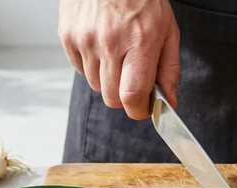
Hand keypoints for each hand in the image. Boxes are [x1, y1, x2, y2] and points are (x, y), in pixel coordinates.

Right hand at [57, 0, 179, 119]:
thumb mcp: (167, 29)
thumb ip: (169, 68)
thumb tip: (168, 101)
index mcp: (140, 41)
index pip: (132, 96)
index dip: (138, 109)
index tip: (143, 107)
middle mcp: (110, 42)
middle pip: (112, 98)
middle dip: (124, 97)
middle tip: (133, 78)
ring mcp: (85, 39)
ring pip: (96, 85)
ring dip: (108, 79)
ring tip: (117, 53)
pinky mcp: (67, 36)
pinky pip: (80, 69)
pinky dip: (91, 65)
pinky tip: (101, 44)